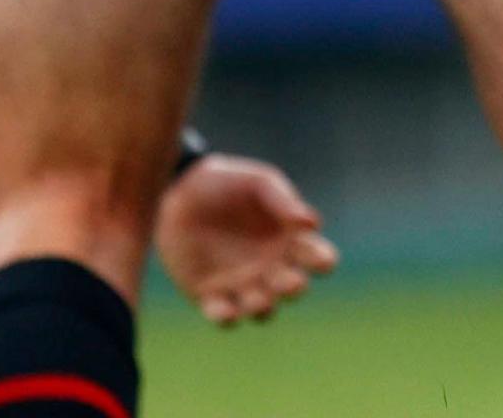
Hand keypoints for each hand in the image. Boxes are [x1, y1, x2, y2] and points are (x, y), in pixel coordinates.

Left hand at [155, 153, 339, 325]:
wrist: (179, 192)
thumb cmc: (228, 183)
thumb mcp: (259, 183)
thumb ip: (284, 200)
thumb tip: (312, 225)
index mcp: (290, 240)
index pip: (318, 258)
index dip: (324, 262)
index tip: (321, 259)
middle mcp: (271, 267)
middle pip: (293, 289)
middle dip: (294, 289)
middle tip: (290, 282)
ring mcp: (242, 283)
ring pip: (263, 310)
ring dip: (263, 309)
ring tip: (259, 300)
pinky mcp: (209, 294)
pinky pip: (224, 316)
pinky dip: (227, 319)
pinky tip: (227, 311)